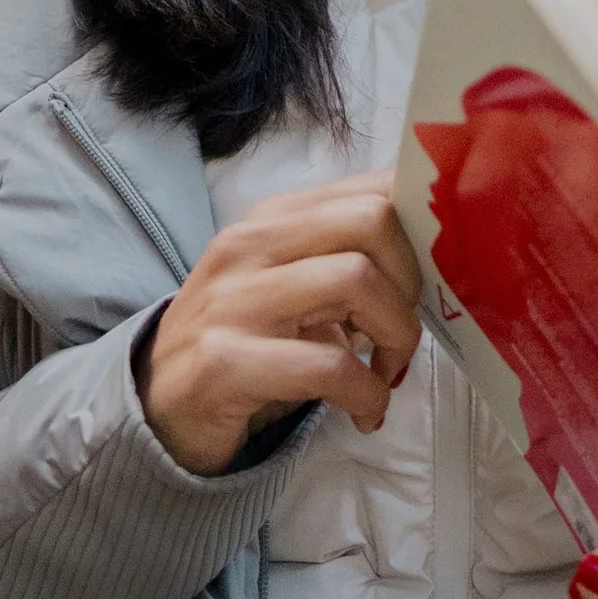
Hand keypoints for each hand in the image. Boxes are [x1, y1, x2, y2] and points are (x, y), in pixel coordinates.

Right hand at [138, 171, 421, 474]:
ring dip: (396, 338)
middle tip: (402, 328)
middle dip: (412, 281)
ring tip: (387, 372)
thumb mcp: (290, 285)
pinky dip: (367, 393)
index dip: (425, 229)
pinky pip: (330, 365)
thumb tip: (437, 252)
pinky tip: (365, 412)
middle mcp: (250, 245)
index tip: (439, 276)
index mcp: (273, 219)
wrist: (158, 405)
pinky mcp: (227, 362)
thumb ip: (346, 259)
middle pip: (372, 220)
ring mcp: (234, 301)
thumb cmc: (242, 341)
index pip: (372, 186)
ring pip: (356, 282)